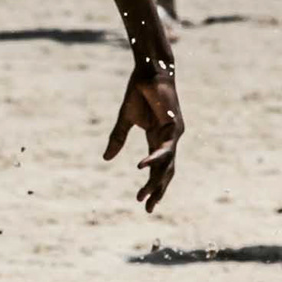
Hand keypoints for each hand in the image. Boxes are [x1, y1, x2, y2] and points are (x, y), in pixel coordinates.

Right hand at [104, 64, 181, 212]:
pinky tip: (142, 168)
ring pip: (166, 165)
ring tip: (143, 197)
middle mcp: (168, 140)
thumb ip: (117, 138)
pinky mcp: (174, 126)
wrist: (150, 71)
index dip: (152, 186)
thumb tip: (107, 159)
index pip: (157, 169)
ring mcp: (174, 134)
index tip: (144, 204)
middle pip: (165, 172)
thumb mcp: (125, 119)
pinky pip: (164, 148)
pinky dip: (154, 159)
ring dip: (155, 182)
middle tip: (148, 209)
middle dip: (157, 191)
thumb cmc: (140, 91)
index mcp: (157, 139)